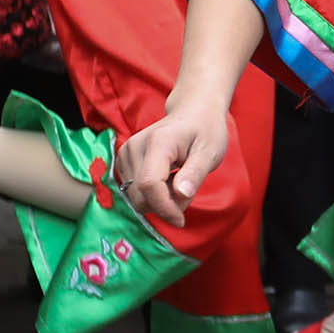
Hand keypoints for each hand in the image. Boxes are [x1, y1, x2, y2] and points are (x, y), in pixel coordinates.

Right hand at [115, 88, 237, 231]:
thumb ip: (195, 174)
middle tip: (187, 192)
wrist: (193, 113)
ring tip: (178, 181)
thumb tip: (182, 195)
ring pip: (135, 197)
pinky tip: (167, 179)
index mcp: (158, 142)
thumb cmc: (205, 131)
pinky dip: (151, 194)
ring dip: (158, 200)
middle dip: (164, 206)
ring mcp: (126, 152)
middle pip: (139, 195)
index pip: (149, 184)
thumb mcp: (210, 152)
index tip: (181, 219)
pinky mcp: (123, 159)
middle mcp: (136, 146)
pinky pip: (133, 190)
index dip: (164, 208)